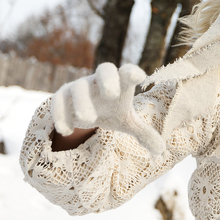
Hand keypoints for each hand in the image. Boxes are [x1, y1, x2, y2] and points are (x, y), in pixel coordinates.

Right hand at [51, 63, 165, 156]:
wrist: (84, 109)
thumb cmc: (110, 111)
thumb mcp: (126, 121)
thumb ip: (143, 132)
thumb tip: (161, 150)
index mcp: (120, 83)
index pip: (128, 72)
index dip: (133, 73)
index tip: (139, 77)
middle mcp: (100, 80)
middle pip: (105, 69)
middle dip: (108, 79)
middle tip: (111, 94)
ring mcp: (80, 86)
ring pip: (79, 87)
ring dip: (83, 102)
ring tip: (88, 120)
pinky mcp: (62, 96)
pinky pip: (58, 100)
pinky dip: (61, 114)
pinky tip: (66, 131)